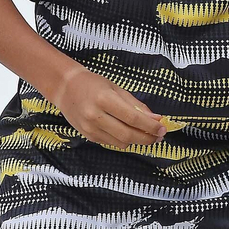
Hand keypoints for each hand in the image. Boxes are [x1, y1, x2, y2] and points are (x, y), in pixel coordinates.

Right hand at [49, 67, 166, 147]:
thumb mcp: (117, 89)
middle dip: (147, 138)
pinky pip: (111, 143)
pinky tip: (129, 133)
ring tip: (146, 134)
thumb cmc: (93, 85)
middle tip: (159, 136)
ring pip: (121, 143)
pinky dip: (124, 140)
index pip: (133, 118)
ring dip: (137, 141)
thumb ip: (136, 105)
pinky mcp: (88, 136)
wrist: (65, 89)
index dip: (150, 126)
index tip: (162, 128)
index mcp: (105, 100)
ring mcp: (90, 128)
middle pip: (128, 135)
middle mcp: (95, 116)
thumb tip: (156, 119)